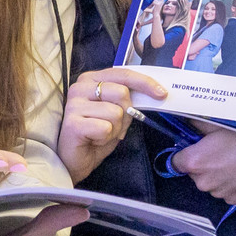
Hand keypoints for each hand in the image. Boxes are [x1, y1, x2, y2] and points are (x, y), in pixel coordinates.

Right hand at [55, 68, 167, 183]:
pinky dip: (106, 138)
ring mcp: (73, 105)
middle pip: (122, 92)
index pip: (122, 74)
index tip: (162, 93)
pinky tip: (94, 140)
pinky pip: (106, 128)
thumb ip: (128, 100)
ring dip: (116, 129)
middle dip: (126, 114)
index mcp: (90, 80)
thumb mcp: (116, 113)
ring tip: (101, 134)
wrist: (74, 161)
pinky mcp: (72, 123)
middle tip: (114, 127)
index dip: (145, 82)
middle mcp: (79, 88)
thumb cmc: (95, 136)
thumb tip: (155, 92)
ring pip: (116, 112)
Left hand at [170, 122, 235, 204]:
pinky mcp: (232, 200)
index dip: (185, 154)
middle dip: (202, 163)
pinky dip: (229, 183)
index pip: (176, 161)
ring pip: (209, 182)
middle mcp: (201, 181)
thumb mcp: (219, 125)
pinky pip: (223, 190)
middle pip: (193, 172)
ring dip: (216, 174)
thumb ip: (197, 125)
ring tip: (234, 160)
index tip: (195, 148)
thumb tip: (184, 121)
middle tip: (220, 151)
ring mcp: (217, 193)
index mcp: (194, 162)